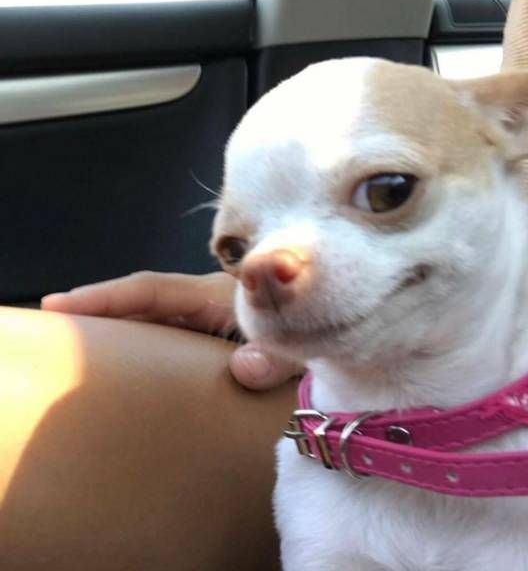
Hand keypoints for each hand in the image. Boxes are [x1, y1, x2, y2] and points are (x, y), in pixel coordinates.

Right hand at [41, 271, 301, 389]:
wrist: (339, 310)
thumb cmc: (320, 318)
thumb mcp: (301, 339)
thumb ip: (278, 353)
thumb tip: (243, 370)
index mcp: (221, 295)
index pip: (154, 290)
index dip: (108, 296)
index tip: (62, 305)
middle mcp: (210, 301)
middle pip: (145, 301)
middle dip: (102, 311)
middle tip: (55, 329)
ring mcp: (212, 316)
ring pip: (157, 317)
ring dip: (123, 328)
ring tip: (85, 350)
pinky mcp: (219, 331)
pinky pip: (174, 333)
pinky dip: (148, 341)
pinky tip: (135, 365)